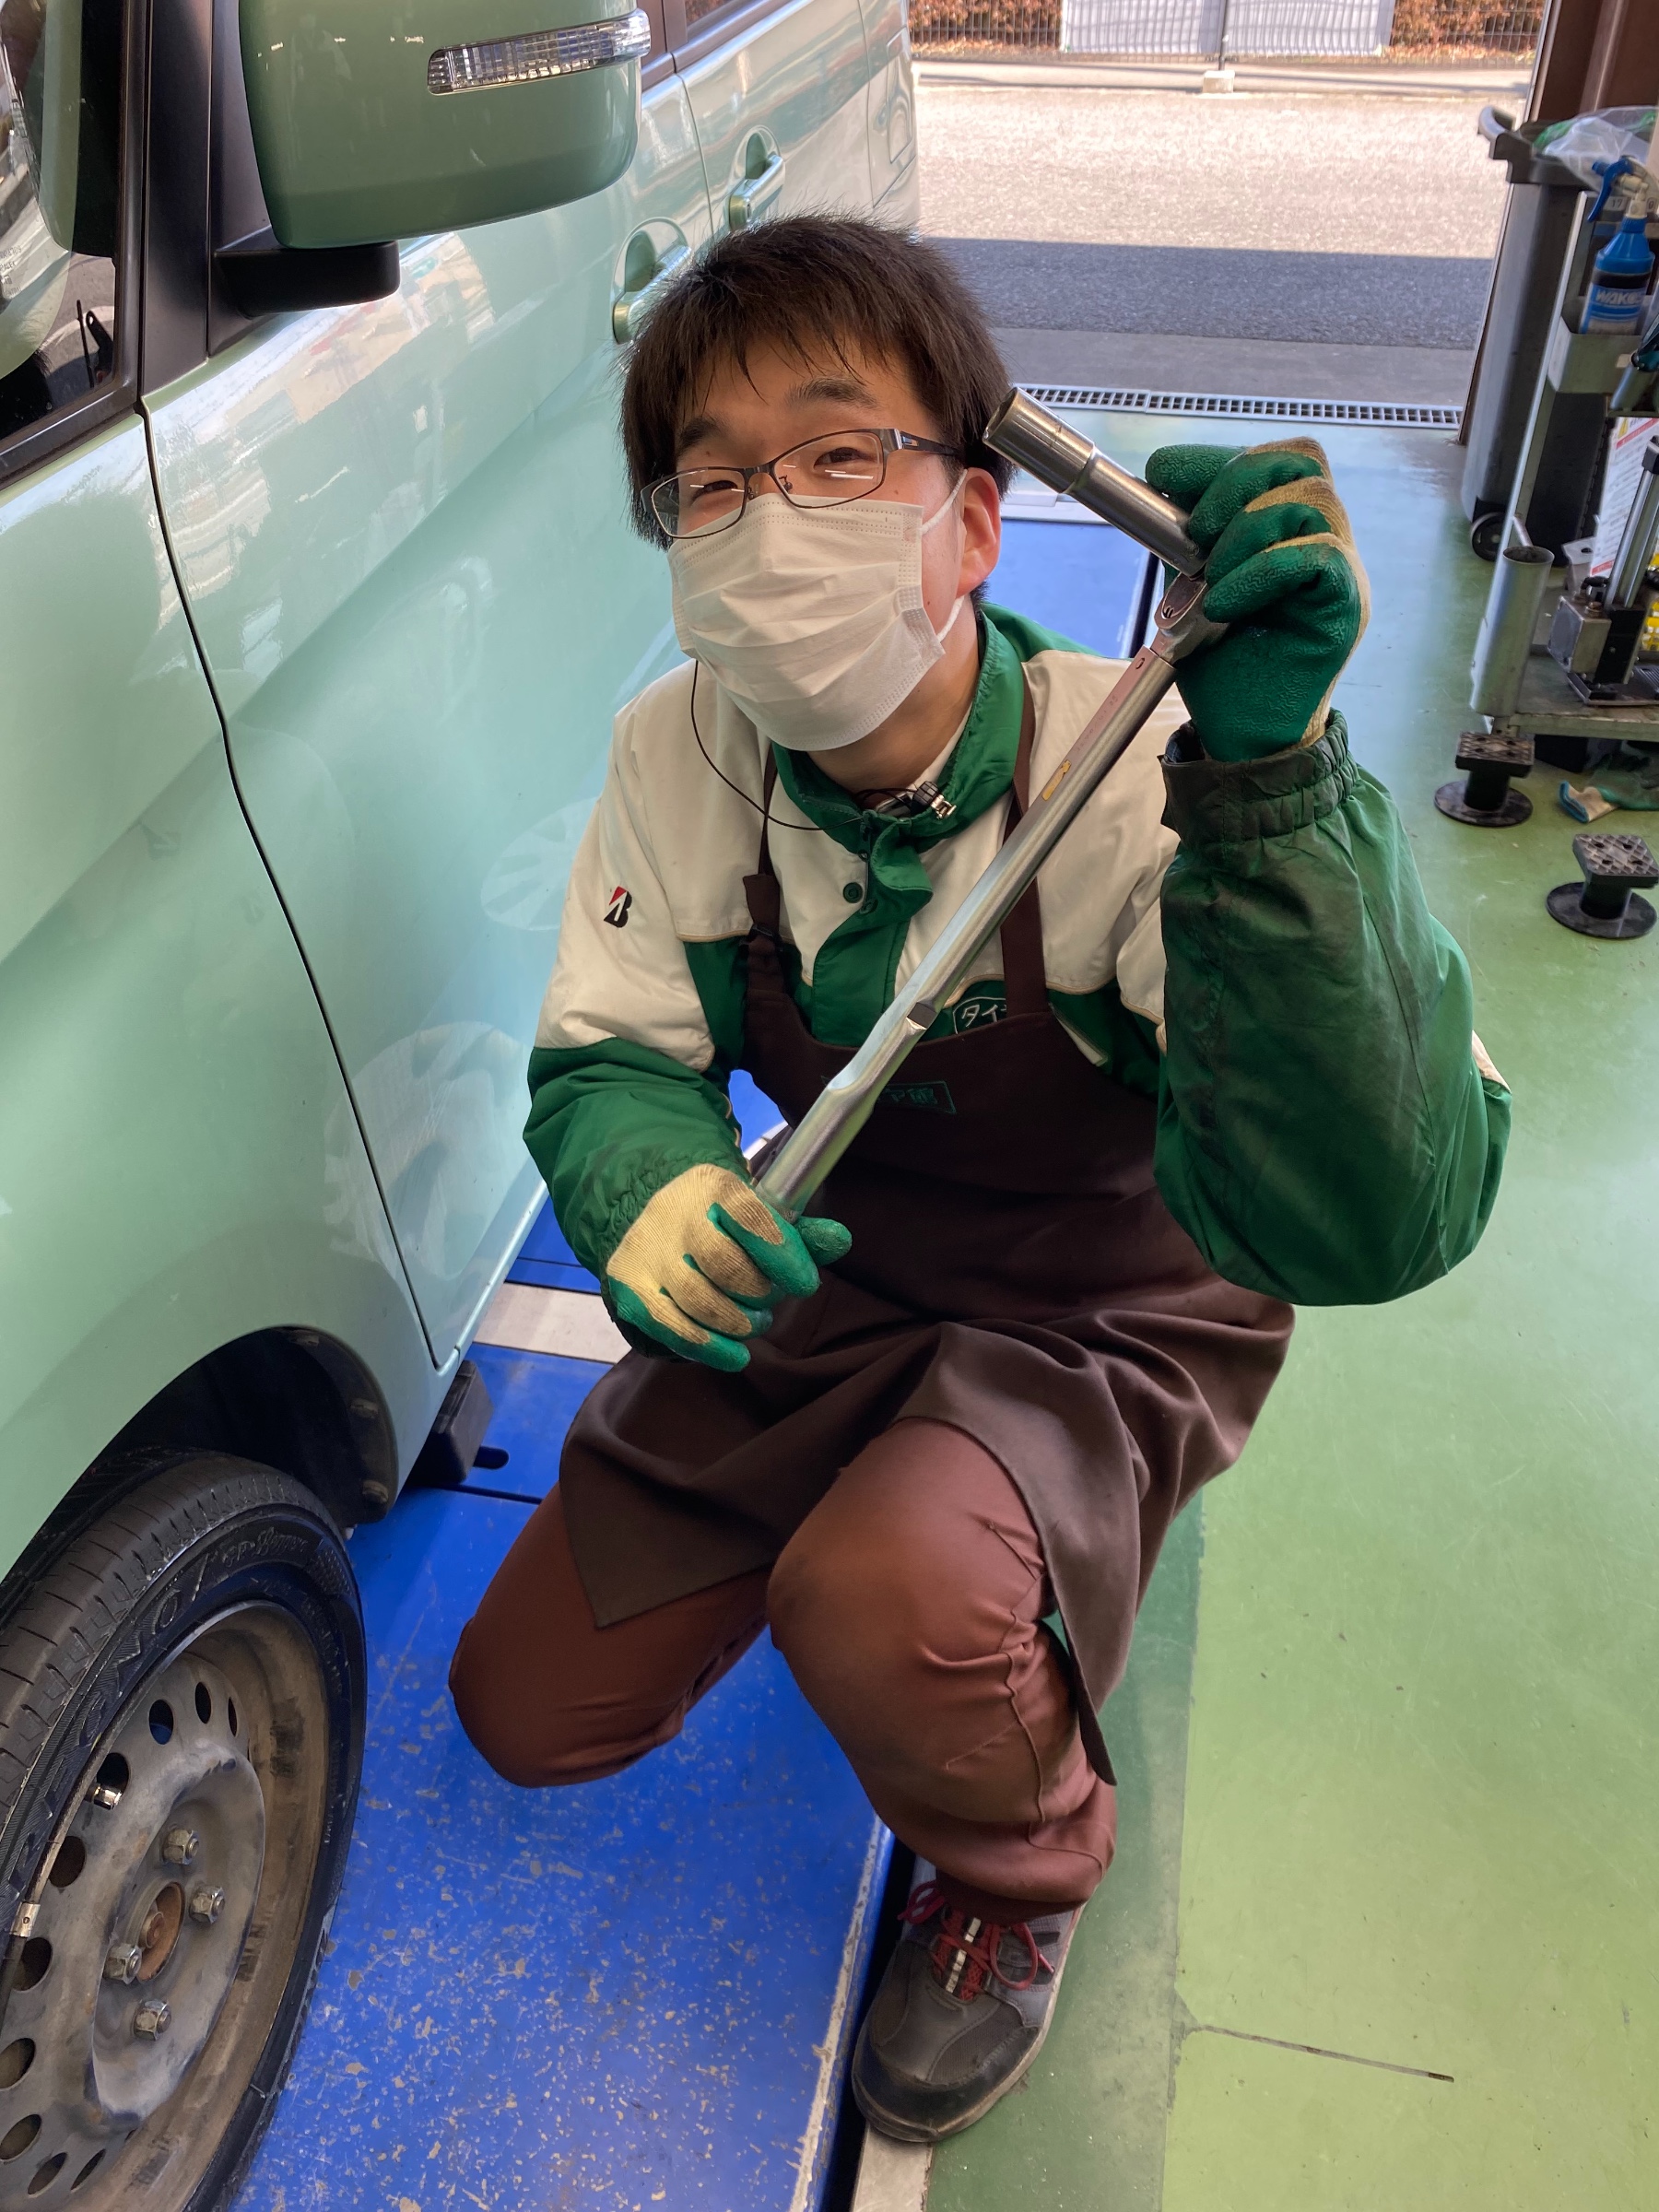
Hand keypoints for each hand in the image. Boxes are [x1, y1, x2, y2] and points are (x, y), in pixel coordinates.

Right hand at [604, 1164, 850, 1371]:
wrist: (656, 1221)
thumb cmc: (723, 1225)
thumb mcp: (760, 1215)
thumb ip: (801, 1232)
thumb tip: (840, 1240)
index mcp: (712, 1186)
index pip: (748, 1216)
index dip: (781, 1253)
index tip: (805, 1284)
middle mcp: (672, 1214)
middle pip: (724, 1265)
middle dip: (759, 1293)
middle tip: (769, 1302)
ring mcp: (645, 1253)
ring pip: (699, 1302)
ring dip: (739, 1323)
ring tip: (754, 1322)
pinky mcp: (629, 1289)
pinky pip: (672, 1329)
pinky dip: (710, 1348)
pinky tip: (736, 1353)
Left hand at [1144, 439, 1368, 761]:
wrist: (1241, 735)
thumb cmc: (1222, 664)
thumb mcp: (1189, 585)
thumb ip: (1187, 537)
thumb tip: (1162, 484)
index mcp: (1287, 528)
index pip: (1275, 460)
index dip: (1219, 458)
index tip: (1162, 474)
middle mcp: (1322, 540)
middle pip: (1302, 463)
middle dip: (1236, 480)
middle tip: (1196, 530)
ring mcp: (1341, 572)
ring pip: (1312, 501)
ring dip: (1247, 532)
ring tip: (1212, 580)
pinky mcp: (1348, 607)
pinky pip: (1319, 556)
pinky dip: (1263, 570)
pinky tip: (1225, 603)